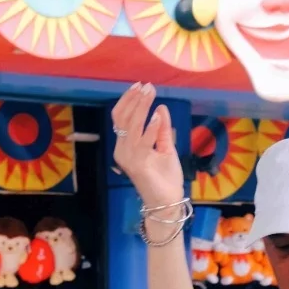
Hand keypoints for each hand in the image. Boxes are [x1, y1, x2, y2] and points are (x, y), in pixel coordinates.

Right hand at [111, 83, 183, 209]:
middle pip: (123, 118)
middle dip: (135, 100)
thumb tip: (161, 108)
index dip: (128, 100)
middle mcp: (122, 150)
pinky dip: (150, 129)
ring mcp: (128, 158)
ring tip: (151, 94)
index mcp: (125, 145)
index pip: (120, 117)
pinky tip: (157, 116)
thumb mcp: (165, 149)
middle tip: (147, 86)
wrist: (167, 203)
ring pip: (131, 126)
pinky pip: (143, 143)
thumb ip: (162, 130)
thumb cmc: (165, 179)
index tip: (141, 86)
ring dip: (142, 108)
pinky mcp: (138, 166)